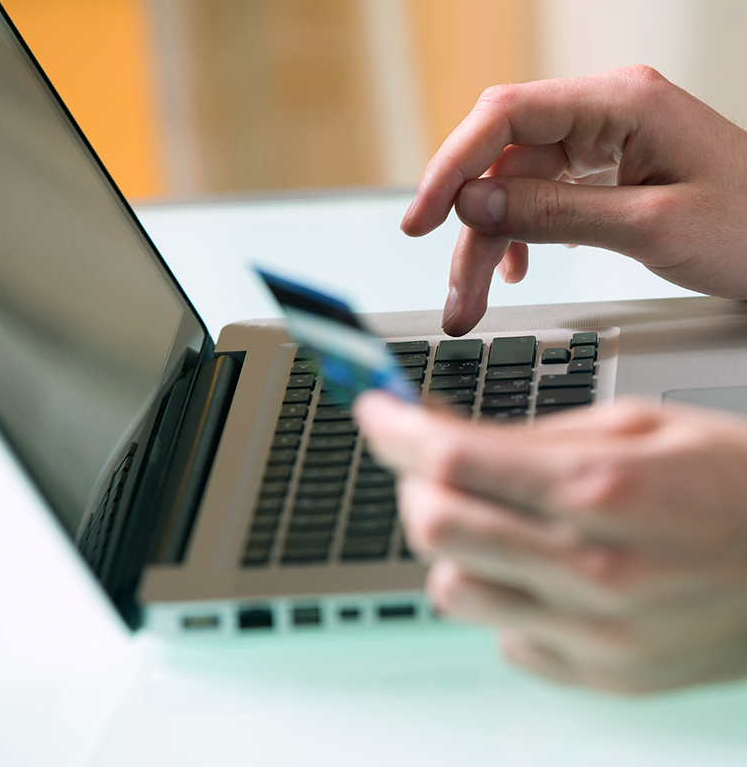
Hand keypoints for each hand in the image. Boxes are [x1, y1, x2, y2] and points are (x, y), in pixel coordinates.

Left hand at [355, 392, 746, 692]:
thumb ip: (532, 436)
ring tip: (487, 517)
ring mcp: (595, 635)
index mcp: (602, 489)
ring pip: (451, 590)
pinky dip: (499, 594)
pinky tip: (535, 569)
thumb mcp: (637, 424)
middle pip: (434, 528)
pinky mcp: (601, 674)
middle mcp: (593, 571)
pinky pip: (502, 634)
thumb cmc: (733, 482)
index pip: (454, 459)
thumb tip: (445, 434)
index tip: (374, 409)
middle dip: (408, 482)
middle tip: (423, 460)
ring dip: (448, 545)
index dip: (395, 428)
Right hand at [401, 66, 746, 334]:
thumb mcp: (647, 227)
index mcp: (619, 104)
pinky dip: (521, 236)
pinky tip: (515, 269)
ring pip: (516, 188)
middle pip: (504, 163)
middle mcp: (605, 114)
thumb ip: (552, 212)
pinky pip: (543, 197)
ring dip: (489, 246)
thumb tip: (472, 203)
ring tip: (475, 300)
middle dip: (472, 233)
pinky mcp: (606, 172)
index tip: (419, 220)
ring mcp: (605, 143)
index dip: (450, 166)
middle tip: (458, 296)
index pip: (505, 116)